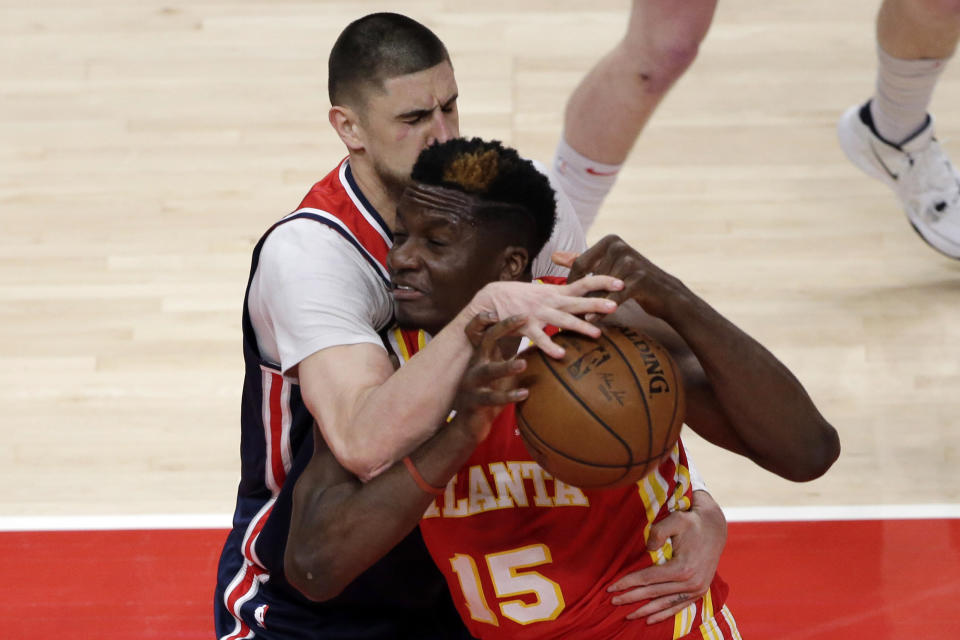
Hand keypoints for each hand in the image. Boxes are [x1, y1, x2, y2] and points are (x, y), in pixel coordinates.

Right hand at [452, 313, 529, 442]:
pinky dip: (508, 395)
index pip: (492, 330)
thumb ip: (515, 359)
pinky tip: (525, 394)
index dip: (504, 320)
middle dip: (504, 328)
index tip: (524, 312)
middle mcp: (476, 365)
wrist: (469, 426)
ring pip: (488, 371)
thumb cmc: (490, 396)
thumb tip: (541, 345)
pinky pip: (491, 398)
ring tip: (523, 363)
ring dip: (506, 366)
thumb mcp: (502, 375)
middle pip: (487, 340)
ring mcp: (472, 384)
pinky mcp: (473, 402)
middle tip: (523, 319)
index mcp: (483, 356)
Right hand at [465, 276, 622, 358]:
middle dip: (596, 303)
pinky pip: (539, 338)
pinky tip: (561, 354)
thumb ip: (563, 296)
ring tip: (597, 333)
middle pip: (577, 301)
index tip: (621, 283)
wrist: (491, 298)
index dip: (602, 281)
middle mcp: (550, 301)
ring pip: (562, 320)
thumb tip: (585, 297)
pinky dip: (550, 346)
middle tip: (616, 306)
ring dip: (580, 326)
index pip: (583, 282)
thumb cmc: (521, 297)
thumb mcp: (544, 292)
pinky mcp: (525, 326)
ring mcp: (538, 314)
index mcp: (556, 291)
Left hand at [553, 235, 685, 319]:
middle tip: (570, 312)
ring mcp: (631, 262)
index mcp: (610, 241)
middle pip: (590, 277)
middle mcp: (620, 247)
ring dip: (590, 305)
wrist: (665, 294)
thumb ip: (580, 261)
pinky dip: (602, 310)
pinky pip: (614, 297)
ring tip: (578, 318)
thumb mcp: (606, 267)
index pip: (580, 263)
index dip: (571, 282)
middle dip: (580, 296)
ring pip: (601, 289)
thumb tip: (554, 256)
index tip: (567, 297)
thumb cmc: (631, 280)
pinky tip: (592, 319)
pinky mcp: (639, 279)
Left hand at [607, 491, 725, 623]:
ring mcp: (697, 589)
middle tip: (612, 601)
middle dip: (631, 598)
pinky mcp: (700, 591)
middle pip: (654, 593)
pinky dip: (664, 614)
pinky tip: (650, 620)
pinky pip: (679, 606)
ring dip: (645, 611)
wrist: (715, 527)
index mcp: (683, 568)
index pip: (648, 579)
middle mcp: (691, 583)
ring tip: (627, 615)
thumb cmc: (691, 522)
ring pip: (665, 604)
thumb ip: (658, 533)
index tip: (611, 587)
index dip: (628, 583)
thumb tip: (646, 549)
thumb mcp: (675, 520)